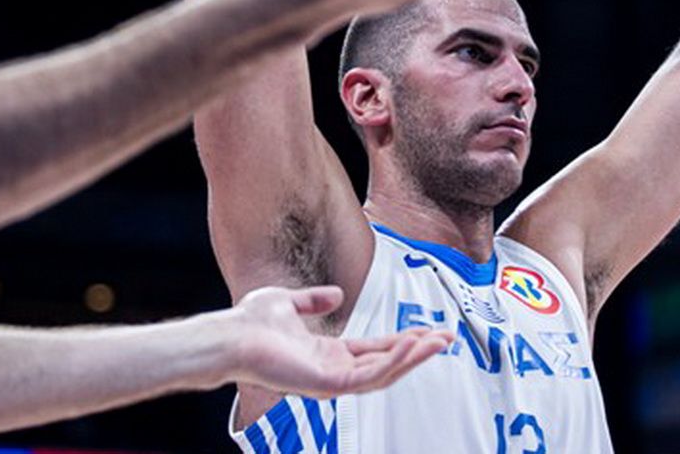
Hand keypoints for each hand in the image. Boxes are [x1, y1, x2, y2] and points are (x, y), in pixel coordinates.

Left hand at [226, 286, 452, 396]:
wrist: (231, 335)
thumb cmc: (250, 323)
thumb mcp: (289, 302)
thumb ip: (313, 300)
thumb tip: (336, 294)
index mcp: (328, 354)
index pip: (375, 349)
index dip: (402, 339)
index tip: (429, 329)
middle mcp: (333, 370)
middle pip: (387, 363)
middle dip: (418, 351)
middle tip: (448, 337)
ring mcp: (331, 381)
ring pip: (384, 373)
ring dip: (414, 358)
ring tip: (440, 341)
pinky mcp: (328, 385)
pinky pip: (370, 377)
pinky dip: (394, 363)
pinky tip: (412, 345)